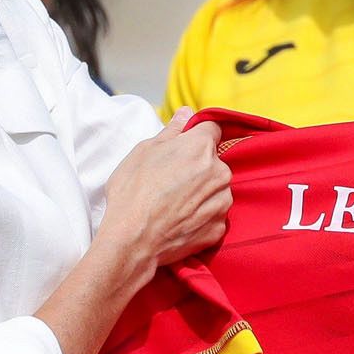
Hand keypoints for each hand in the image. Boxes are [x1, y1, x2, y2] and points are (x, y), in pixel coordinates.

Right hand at [99, 107, 231, 267]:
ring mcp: (222, 201)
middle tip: (172, 179)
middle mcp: (219, 171)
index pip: (212, 129)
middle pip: (215, 161)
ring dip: (202, 191)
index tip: (184, 147)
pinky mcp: (219, 227)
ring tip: (174, 203)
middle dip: (198, 166)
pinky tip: (180, 220)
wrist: (132, 239)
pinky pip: (214, 214)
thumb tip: (186, 113)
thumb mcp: (144, 151)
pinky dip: (201, 216)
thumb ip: (171, 131)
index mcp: (201, 147)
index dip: (197, 136)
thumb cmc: (133, 192)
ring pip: (216, 188)